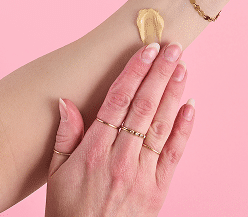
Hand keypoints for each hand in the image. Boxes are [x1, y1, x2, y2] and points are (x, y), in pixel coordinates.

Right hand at [45, 42, 193, 216]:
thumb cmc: (70, 210)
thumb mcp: (56, 174)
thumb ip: (65, 135)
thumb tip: (66, 101)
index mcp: (94, 150)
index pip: (118, 100)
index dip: (134, 72)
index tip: (147, 50)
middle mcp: (121, 157)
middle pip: (143, 105)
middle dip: (159, 72)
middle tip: (172, 47)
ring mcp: (143, 172)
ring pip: (161, 123)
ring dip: (173, 92)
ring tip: (182, 66)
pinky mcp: (159, 187)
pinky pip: (174, 152)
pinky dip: (185, 126)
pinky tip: (191, 104)